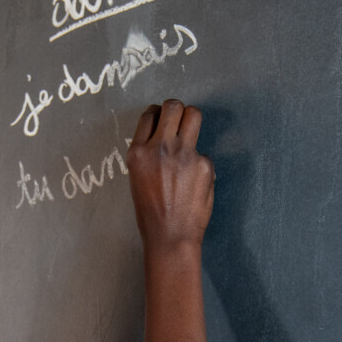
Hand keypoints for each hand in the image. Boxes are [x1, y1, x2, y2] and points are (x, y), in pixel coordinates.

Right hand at [126, 100, 213, 252]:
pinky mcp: (204, 164)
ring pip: (194, 115)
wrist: (170, 235)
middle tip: (178, 122)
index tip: (162, 122)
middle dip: (177, 110)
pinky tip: (194, 181)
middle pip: (173, 106)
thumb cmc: (150, 211)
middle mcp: (160, 147)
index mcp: (138, 152)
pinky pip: (204, 152)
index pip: (149, 114)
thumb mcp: (136, 177)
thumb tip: (162, 136)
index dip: (158, 115)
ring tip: (189, 137)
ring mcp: (184, 154)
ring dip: (191, 121)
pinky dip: (200, 163)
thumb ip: (147, 153)